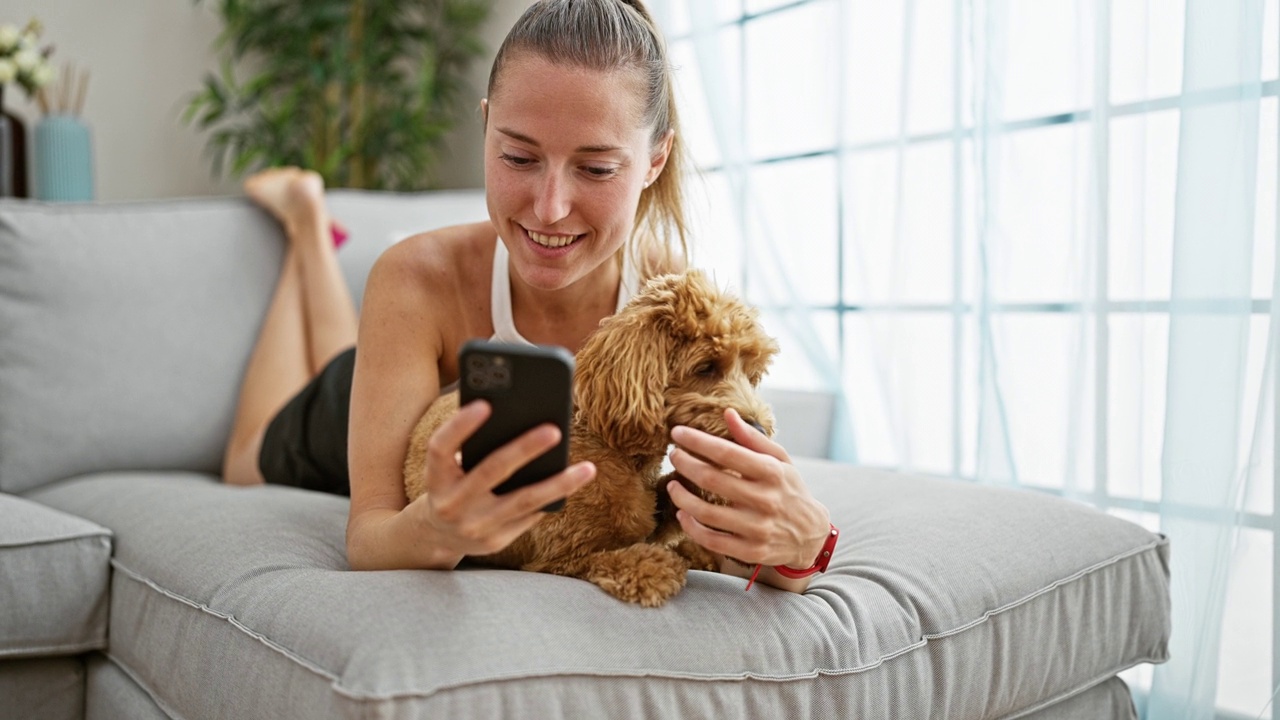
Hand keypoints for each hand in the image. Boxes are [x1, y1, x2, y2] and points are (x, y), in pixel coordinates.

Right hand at [408, 399, 595, 562]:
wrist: (437, 536)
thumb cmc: (451, 485)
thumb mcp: (447, 469)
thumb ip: (473, 448)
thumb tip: (521, 419)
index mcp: (435, 478)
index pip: (440, 447)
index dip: (460, 425)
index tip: (485, 404)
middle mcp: (451, 504)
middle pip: (491, 471)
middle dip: (524, 449)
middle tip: (555, 430)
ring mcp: (474, 527)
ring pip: (523, 501)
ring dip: (559, 484)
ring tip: (587, 469)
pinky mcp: (495, 542)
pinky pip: (529, 516)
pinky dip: (552, 498)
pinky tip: (573, 483)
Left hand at [666, 408, 829, 569]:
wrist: (812, 535)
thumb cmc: (790, 490)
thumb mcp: (781, 460)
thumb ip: (753, 438)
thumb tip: (727, 413)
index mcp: (771, 472)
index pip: (726, 452)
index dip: (697, 441)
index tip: (678, 433)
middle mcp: (765, 499)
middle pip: (711, 479)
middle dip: (685, 464)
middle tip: (674, 456)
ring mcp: (757, 528)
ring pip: (706, 513)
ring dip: (681, 497)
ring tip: (672, 485)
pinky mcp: (750, 550)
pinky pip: (711, 540)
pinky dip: (691, 527)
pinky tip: (682, 513)